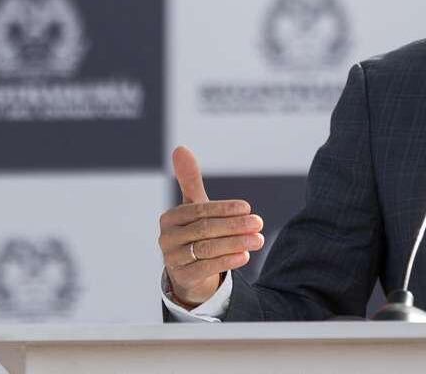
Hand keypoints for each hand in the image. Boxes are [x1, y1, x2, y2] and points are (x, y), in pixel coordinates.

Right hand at [158, 146, 264, 307]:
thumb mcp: (195, 207)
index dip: (224, 208)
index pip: (200, 210)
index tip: (248, 207)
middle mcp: (167, 238)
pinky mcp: (182, 278)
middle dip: (235, 225)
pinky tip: (245, 256)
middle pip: (206, 229)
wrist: (189, 271)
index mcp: (170, 217)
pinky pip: (207, 268)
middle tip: (259, 223)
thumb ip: (190, 180)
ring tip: (258, 240)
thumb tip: (180, 148)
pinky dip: (228, 261)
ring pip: (208, 248)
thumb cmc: (194, 232)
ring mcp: (172, 259)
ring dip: (236, 243)